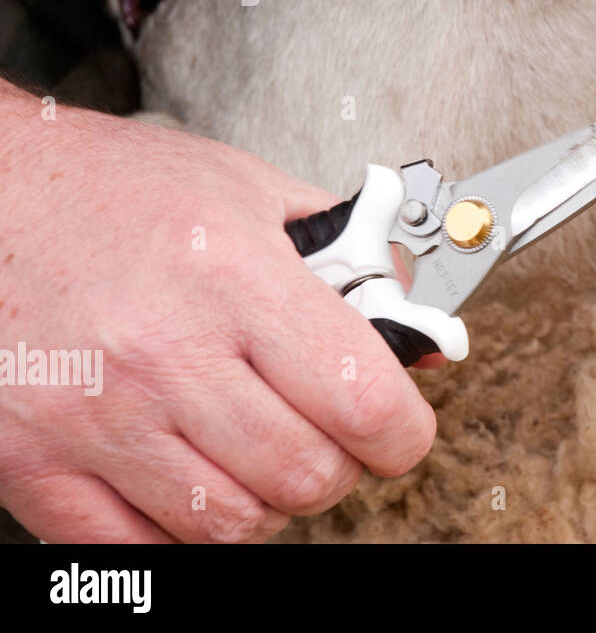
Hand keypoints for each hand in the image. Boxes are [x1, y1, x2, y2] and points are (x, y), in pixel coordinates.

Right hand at [0, 86, 436, 541]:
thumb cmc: (117, 188)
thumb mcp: (252, 192)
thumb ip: (349, 260)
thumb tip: (418, 336)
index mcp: (233, 276)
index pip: (364, 402)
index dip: (403, 434)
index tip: (399, 431)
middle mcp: (165, 352)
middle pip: (307, 475)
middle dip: (339, 466)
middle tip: (325, 435)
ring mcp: (94, 416)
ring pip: (231, 524)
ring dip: (265, 501)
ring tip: (254, 451)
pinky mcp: (31, 461)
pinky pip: (138, 548)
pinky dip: (180, 529)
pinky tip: (186, 474)